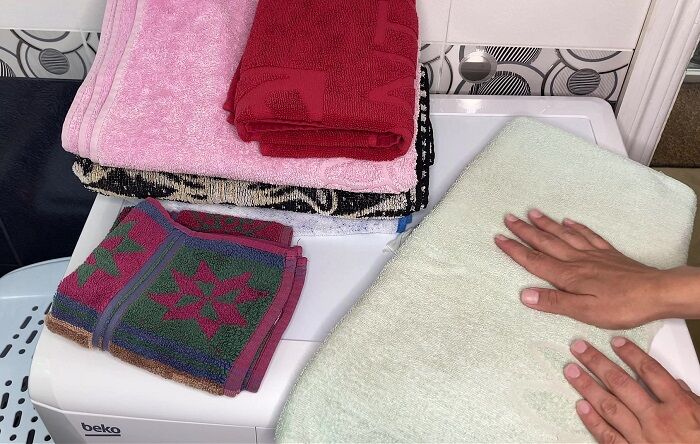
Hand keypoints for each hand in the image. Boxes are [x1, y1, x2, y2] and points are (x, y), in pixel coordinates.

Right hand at [494, 210, 698, 328]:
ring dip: (546, 224)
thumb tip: (525, 294)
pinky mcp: (608, 254)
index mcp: (568, 276)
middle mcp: (577, 261)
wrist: (657, 292)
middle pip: (546, 242)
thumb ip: (554, 302)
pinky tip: (569, 222)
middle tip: (509, 218)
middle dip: (525, 231)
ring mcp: (593, 255)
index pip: (535, 261)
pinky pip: (588, 236)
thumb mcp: (584, 311)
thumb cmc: (622, 306)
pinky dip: (576, 227)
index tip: (499, 238)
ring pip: (564, 235)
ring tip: (532, 213)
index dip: (515, 250)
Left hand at [564, 337, 699, 442]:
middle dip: (597, 363)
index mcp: (679, 406)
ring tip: (571, 371)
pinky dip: (592, 421)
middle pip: (622, 383)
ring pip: (609, 406)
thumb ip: (687, 398)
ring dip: (587, 386)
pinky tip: (580, 406)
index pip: (650, 371)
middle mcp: (658, 420)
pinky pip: (608, 436)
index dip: (631, 354)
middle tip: (579, 349)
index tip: (615, 342)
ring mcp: (643, 438)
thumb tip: (673, 382)